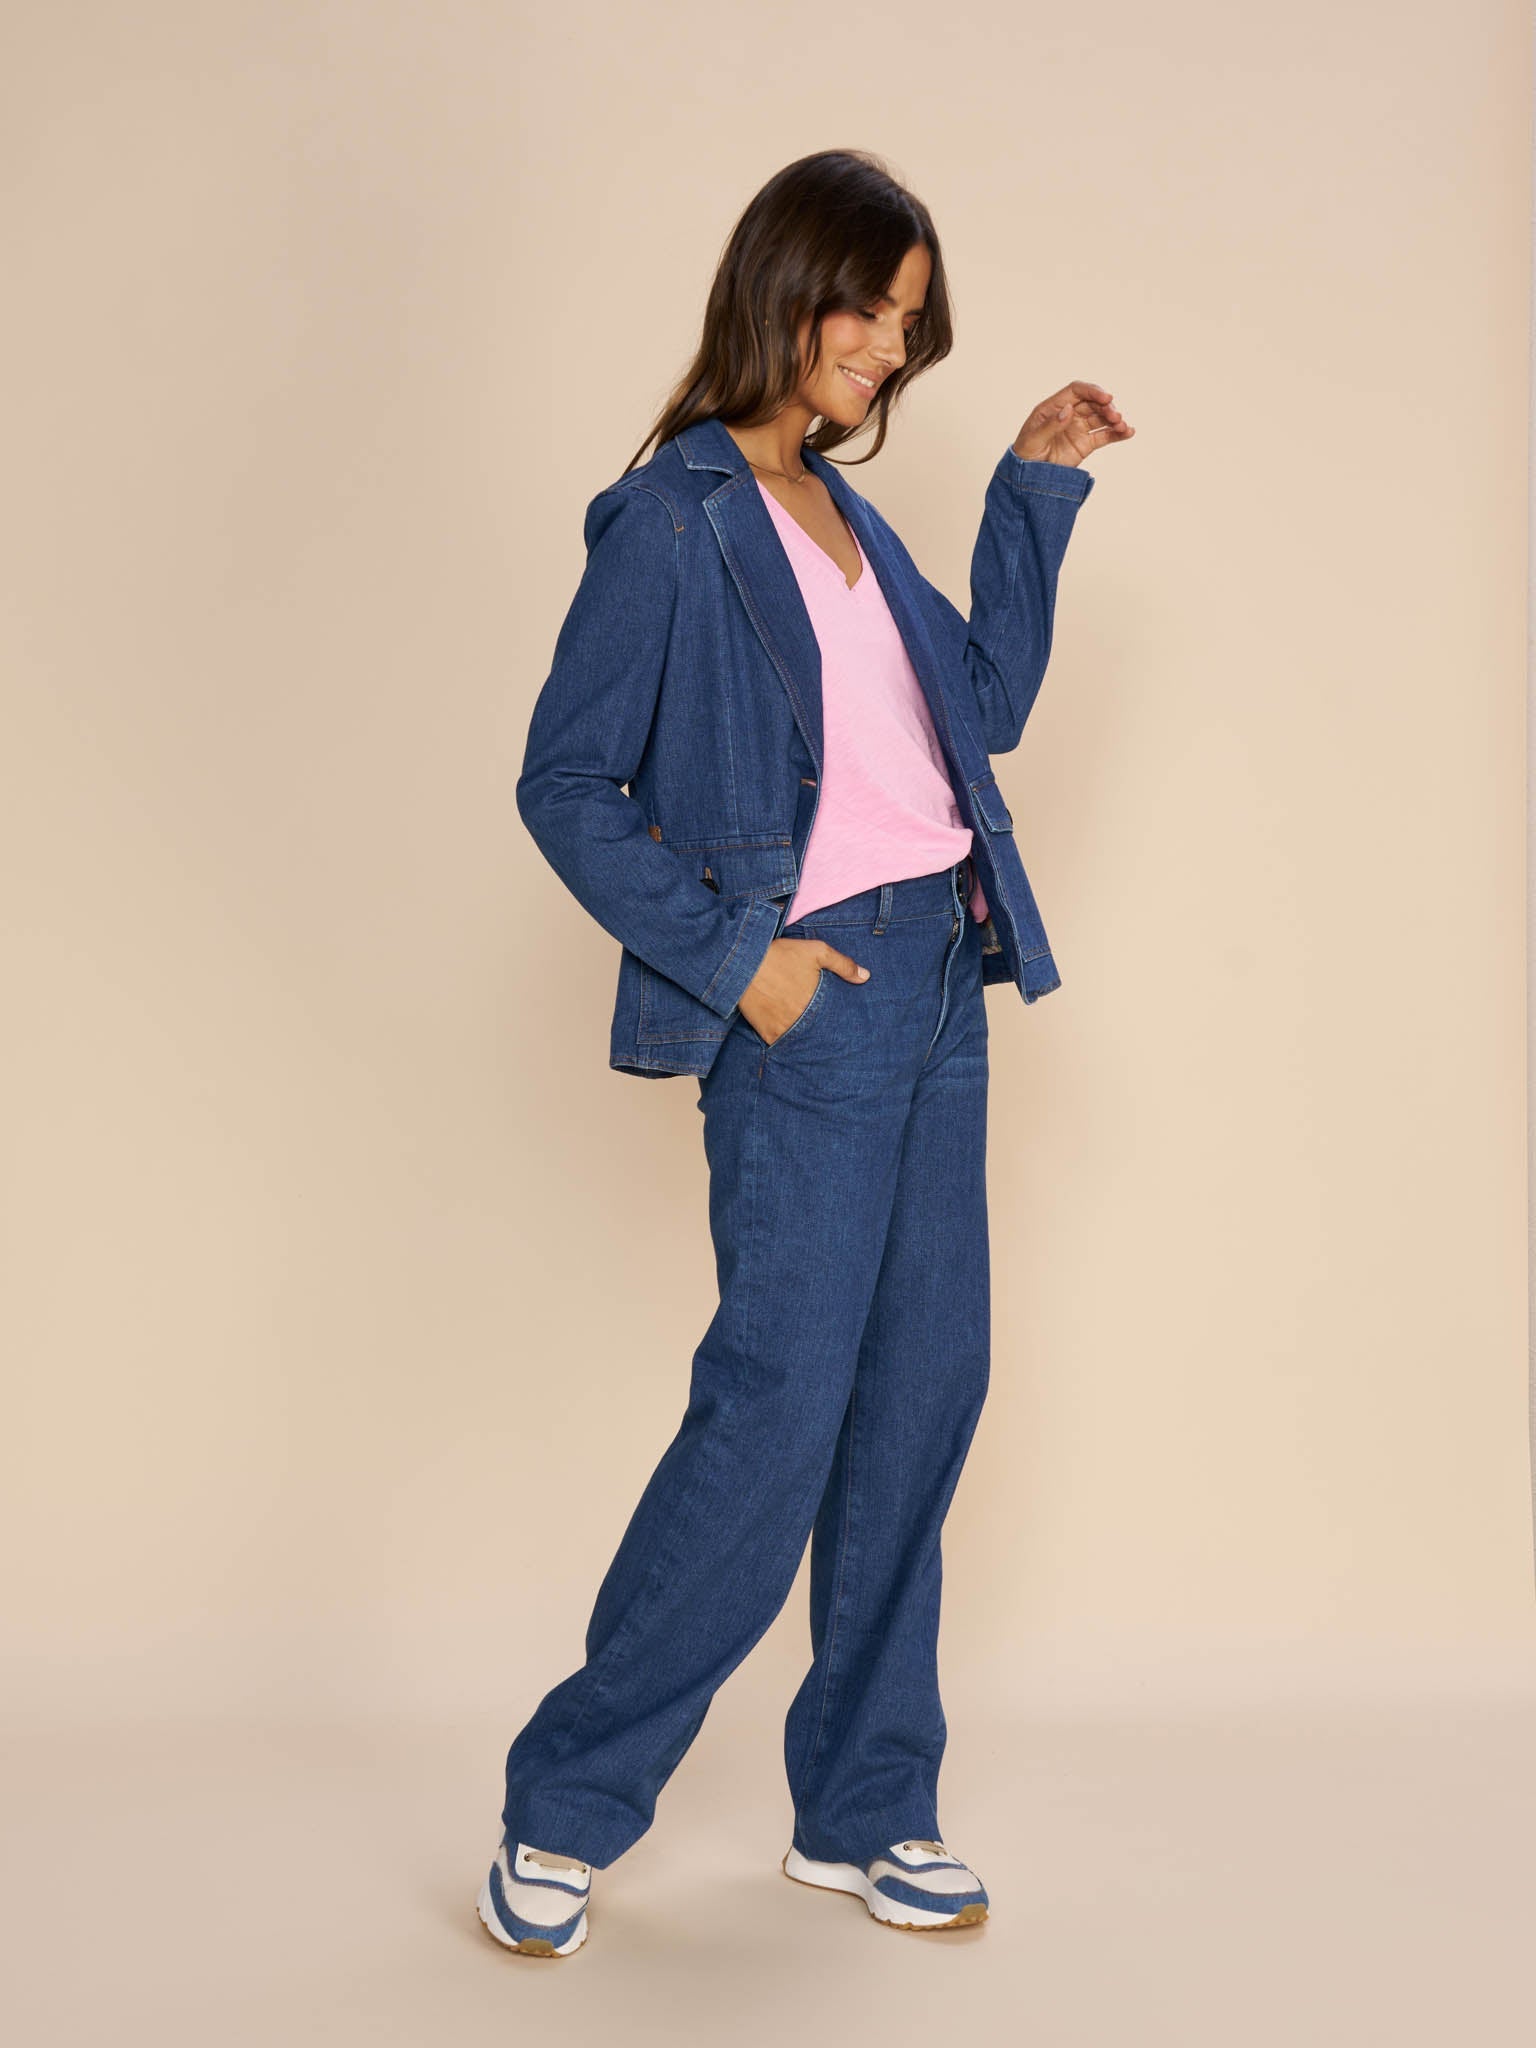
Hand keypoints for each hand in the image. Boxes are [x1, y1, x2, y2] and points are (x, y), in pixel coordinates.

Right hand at [738, 936, 868, 1045]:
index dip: (840, 1024)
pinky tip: (790, 1036)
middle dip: (825, 1034)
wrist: (742, 963)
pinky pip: (781, 1045)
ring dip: (807, 1040)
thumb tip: (866, 977)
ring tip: (810, 1036)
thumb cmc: (780, 955)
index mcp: (817, 1003)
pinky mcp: (767, 1033)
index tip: (844, 1026)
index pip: (836, 1022)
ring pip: (802, 1042)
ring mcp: (784, 1029)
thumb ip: (843, 964)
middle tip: (828, 1034)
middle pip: (820, 1034)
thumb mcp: (816, 951)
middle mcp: (802, 1021)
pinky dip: (787, 1042)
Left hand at [1013, 382, 1133, 466]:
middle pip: (1092, 403)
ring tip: (1122, 426)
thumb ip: (1050, 425)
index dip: (1092, 391)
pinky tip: (1128, 432)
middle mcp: (1069, 414)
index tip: (1106, 397)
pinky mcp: (1085, 444)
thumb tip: (1069, 410)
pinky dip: (1117, 433)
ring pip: (1101, 418)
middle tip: (1115, 416)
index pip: (1077, 391)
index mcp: (1053, 407)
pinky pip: (1104, 436)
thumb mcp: (1033, 440)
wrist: (1027, 478)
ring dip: (1114, 419)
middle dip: (1106, 407)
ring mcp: (1078, 428)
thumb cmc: (1025, 454)